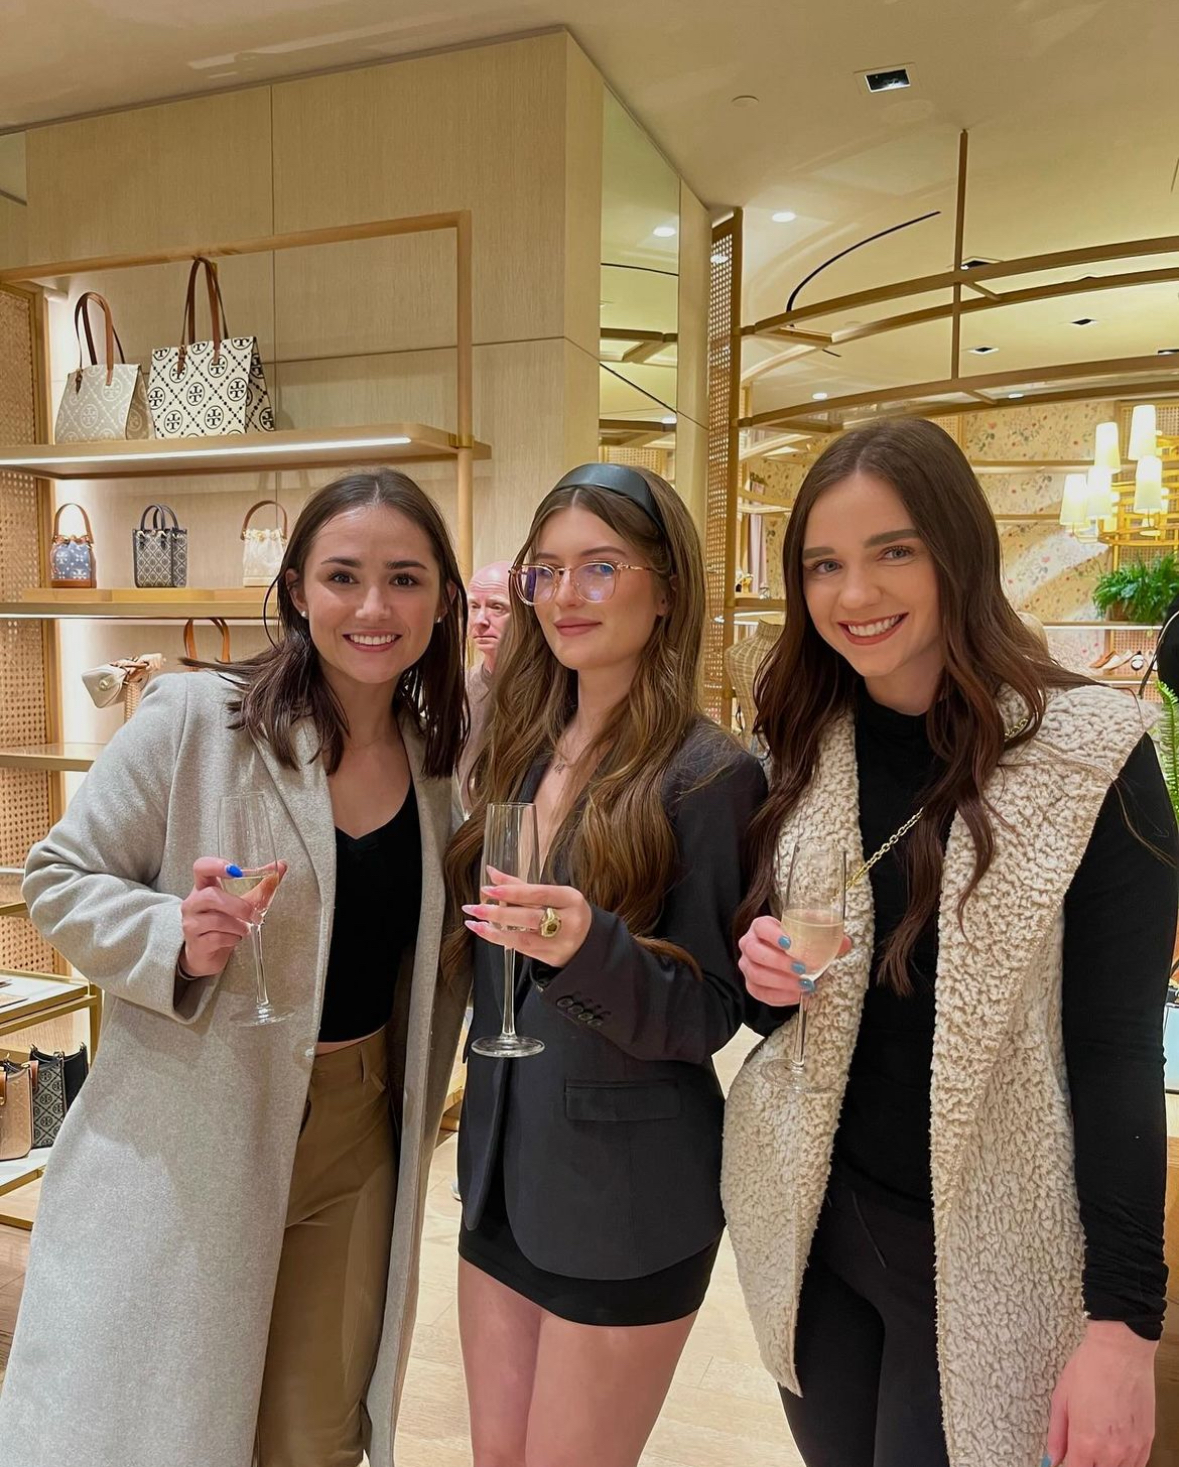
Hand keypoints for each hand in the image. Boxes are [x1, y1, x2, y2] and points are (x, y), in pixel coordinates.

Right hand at [179, 857, 286, 979]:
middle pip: (211, 895)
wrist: (208, 952)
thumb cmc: (224, 922)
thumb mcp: (243, 900)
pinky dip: (233, 939)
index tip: (236, 871)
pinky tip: (235, 938)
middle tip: (255, 915)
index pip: (201, 867)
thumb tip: (281, 865)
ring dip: (239, 926)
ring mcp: (191, 923)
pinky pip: (217, 938)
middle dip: (239, 905)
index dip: (216, 865)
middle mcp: (193, 902)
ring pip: (216, 919)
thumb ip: (262, 884)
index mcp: (204, 886)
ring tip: (245, 929)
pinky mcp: (196, 943)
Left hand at [463, 865, 591, 967]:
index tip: (488, 889)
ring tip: (474, 924)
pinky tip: (488, 933)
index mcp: (571, 899)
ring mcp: (561, 942)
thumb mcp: (553, 895)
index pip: (538, 893)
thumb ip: (521, 885)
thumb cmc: (568, 913)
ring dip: (494, 931)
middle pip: (529, 917)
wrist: (590, 942)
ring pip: (523, 937)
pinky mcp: (552, 957)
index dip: (512, 891)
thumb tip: (491, 873)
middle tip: (474, 908)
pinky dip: (503, 940)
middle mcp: (569, 921)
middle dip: (498, 913)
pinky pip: (523, 949)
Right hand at [738, 914, 851, 1006]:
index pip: (761, 927)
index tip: (790, 943)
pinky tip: (797, 996)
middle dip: (779, 962)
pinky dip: (779, 996)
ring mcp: (747, 966)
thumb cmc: (796, 942)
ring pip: (756, 974)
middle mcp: (749, 944)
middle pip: (756, 952)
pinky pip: (760, 993)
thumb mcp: (809, 933)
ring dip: (781, 981)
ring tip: (804, 985)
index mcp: (761, 927)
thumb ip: (826, 935)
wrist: (784, 955)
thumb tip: (845, 943)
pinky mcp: (751, 985)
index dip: (773, 935)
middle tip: (802, 969)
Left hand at [1044, 1321, 1155, 1466]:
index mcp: (1086, 1442)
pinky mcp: (1147, 1441)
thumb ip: (1056, 1433)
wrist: (1121, 1351)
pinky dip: (1125, 1462)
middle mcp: (1111, 1451)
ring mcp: (1132, 1448)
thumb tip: (1052, 1456)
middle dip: (1087, 1463)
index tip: (1067, 1459)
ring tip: (1098, 1444)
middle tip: (1081, 1448)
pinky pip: (1137, 1465)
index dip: (1068, 1465)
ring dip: (1106, 1464)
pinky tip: (1116, 1447)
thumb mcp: (1061, 1398)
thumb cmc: (1091, 1367)